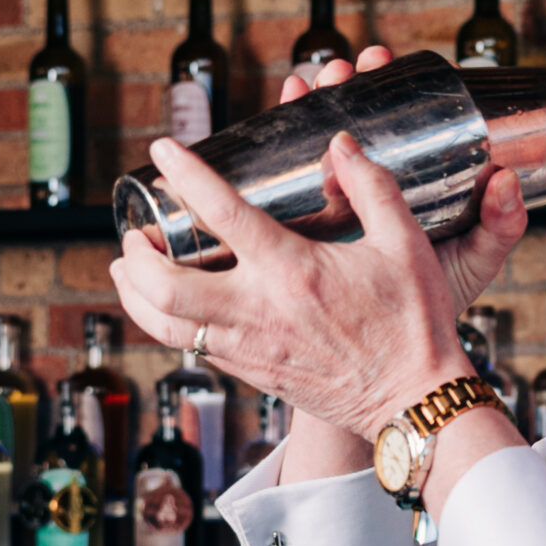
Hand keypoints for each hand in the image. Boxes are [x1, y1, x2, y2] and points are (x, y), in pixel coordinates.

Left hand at [108, 50, 527, 439]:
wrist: (414, 400)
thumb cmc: (415, 324)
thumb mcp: (405, 244)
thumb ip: (372, 187)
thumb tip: (341, 145)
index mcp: (293, 271)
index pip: (222, 212)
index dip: (185, 175)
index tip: (162, 151)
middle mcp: (259, 311)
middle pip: (163, 284)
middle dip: (136, 253)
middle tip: (134, 232)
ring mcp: (249, 348)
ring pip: (163, 325)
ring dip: (134, 294)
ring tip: (130, 269)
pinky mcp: (252, 374)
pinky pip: (191, 349)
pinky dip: (168, 323)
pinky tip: (173, 306)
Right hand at [274, 45, 520, 318]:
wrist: (386, 356)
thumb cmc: (436, 306)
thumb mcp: (472, 261)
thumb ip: (499, 225)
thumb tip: (506, 179)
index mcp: (413, 182)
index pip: (400, 118)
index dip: (389, 83)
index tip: (381, 61)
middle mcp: (370, 184)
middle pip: (352, 117)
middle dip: (343, 85)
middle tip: (341, 70)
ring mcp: (332, 200)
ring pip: (314, 140)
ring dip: (309, 103)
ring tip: (307, 84)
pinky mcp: (299, 223)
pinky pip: (283, 179)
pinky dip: (275, 144)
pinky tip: (273, 119)